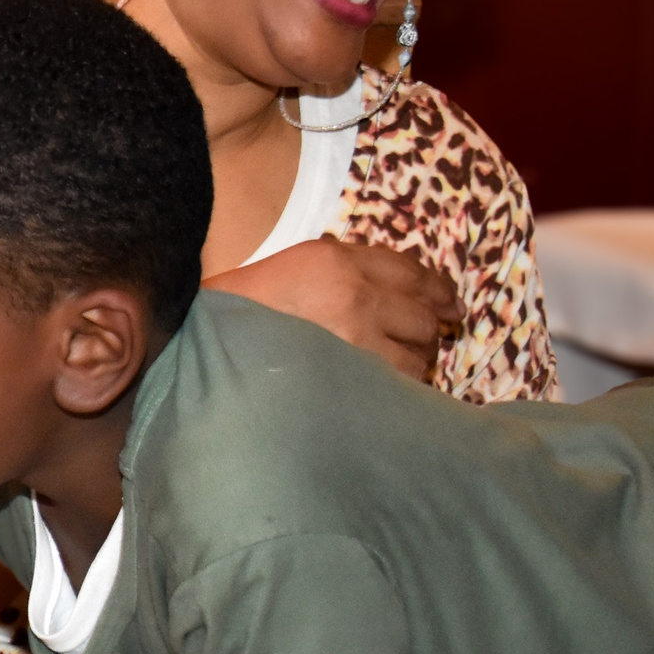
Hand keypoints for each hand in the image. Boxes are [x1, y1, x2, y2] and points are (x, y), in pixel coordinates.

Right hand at [205, 237, 462, 381]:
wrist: (201, 350)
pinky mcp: (351, 379)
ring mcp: (355, 340)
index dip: (439, 290)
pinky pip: (399, 388)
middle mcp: (353, 295)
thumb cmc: (244, 314)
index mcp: (335, 261)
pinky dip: (398, 392)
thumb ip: (348, 270)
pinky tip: (380, 392)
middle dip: (426, 332)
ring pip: (418, 357)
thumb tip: (408, 294)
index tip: (451, 306)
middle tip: (418, 345)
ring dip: (413, 365)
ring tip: (390, 372)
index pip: (411, 272)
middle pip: (423, 316)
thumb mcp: (294, 268)